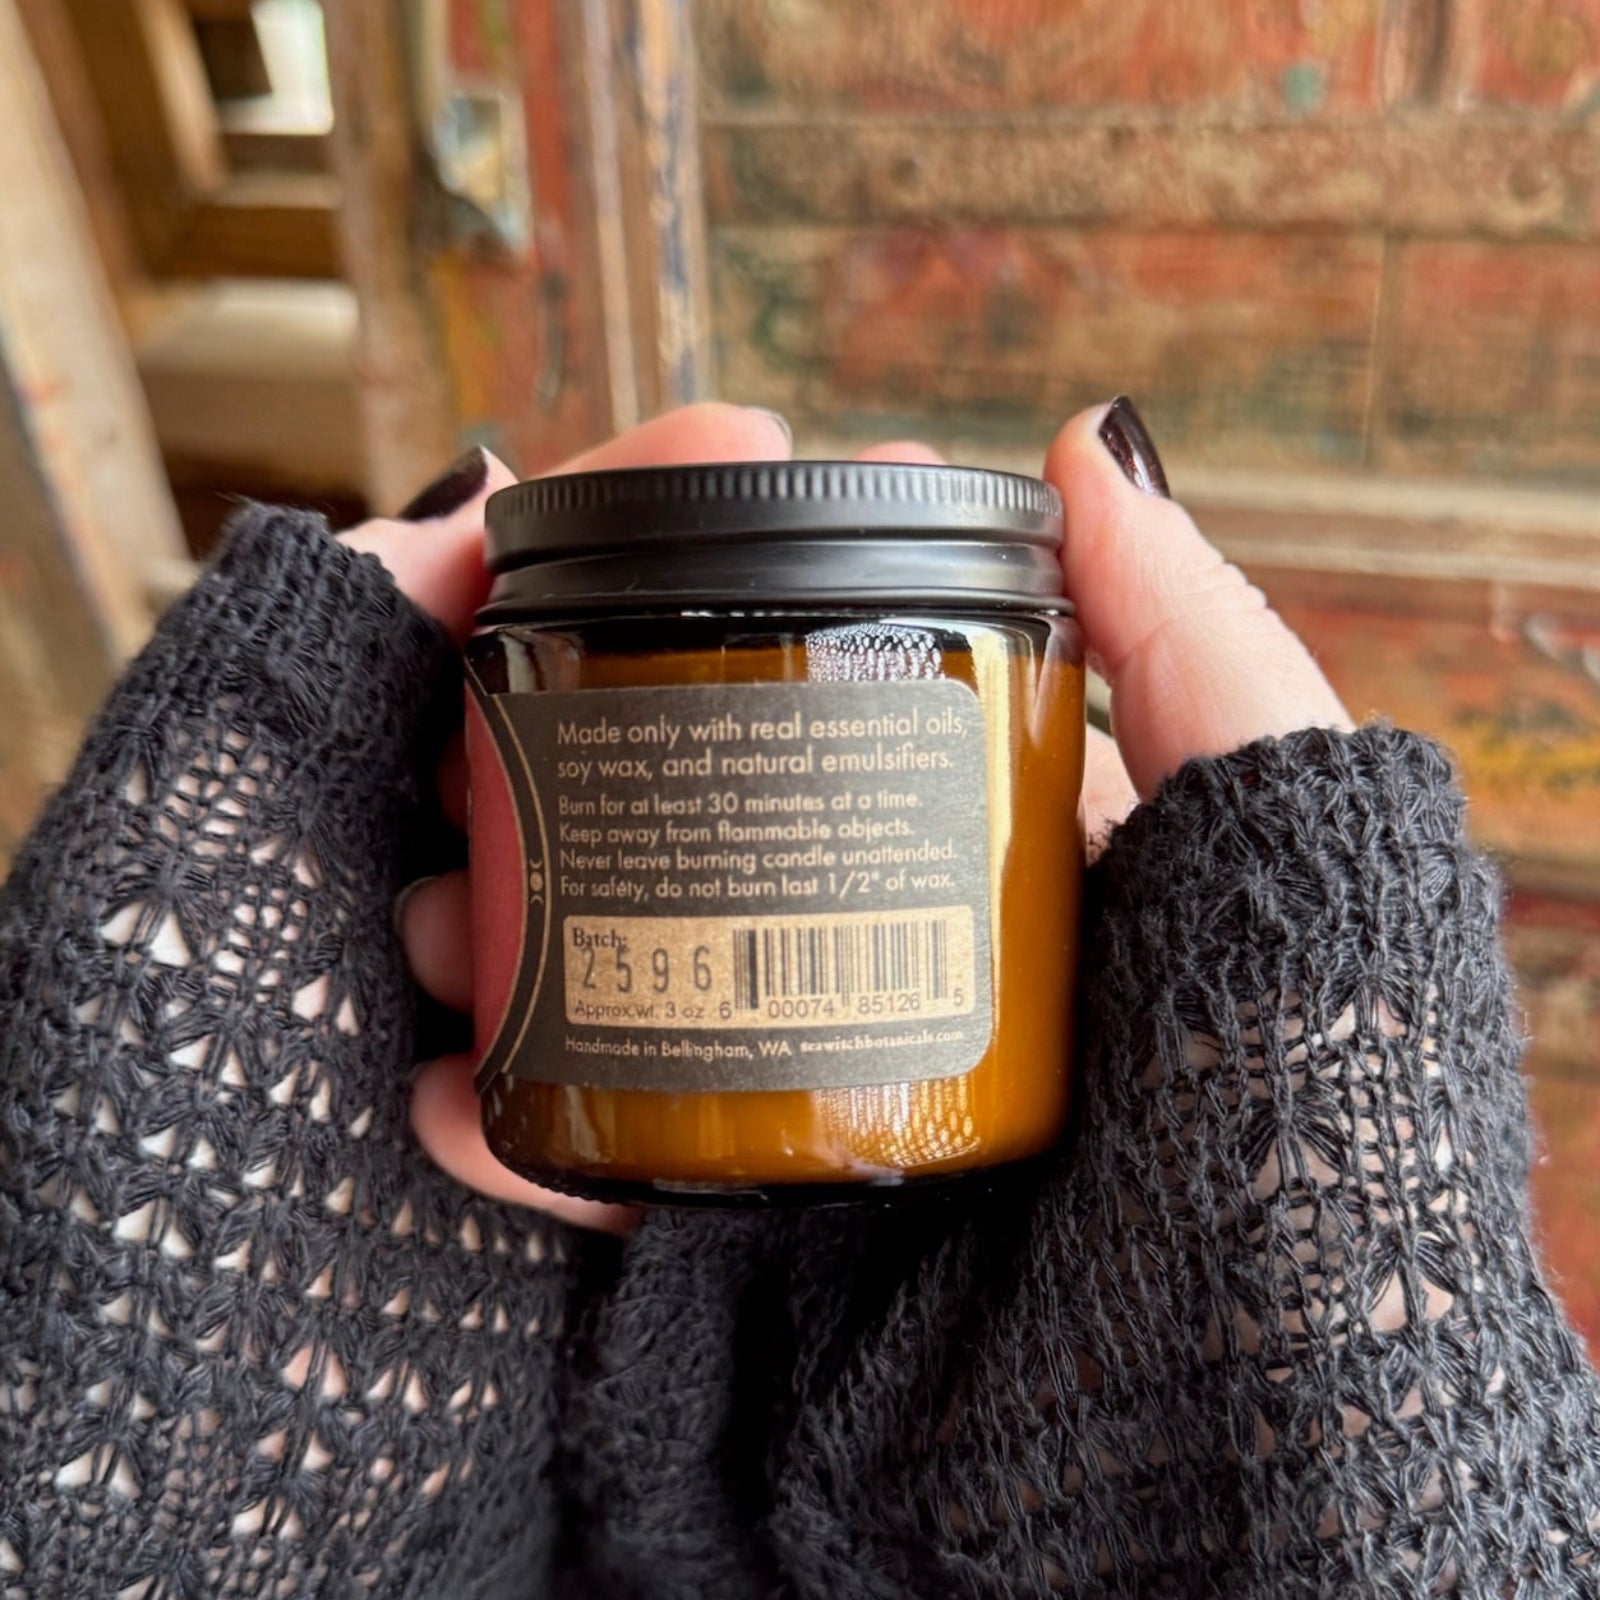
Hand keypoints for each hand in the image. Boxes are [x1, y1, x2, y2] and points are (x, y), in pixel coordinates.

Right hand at [346, 399, 1348, 1235]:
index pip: (824, 732)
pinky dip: (522, 1137)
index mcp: (1001, 871)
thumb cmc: (1295, 1084)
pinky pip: (621, 1177)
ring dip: (504, 956)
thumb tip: (1084, 441)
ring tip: (416, 911)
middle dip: (558, 807)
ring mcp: (826, 1110)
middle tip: (463, 759)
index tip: (595, 600)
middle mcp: (896, 976)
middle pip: (693, 861)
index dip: (700, 665)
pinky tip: (452, 1092)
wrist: (1250, 1390)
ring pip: (627, 1006)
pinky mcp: (776, 1246)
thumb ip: (1187, 632)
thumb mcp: (1261, 814)